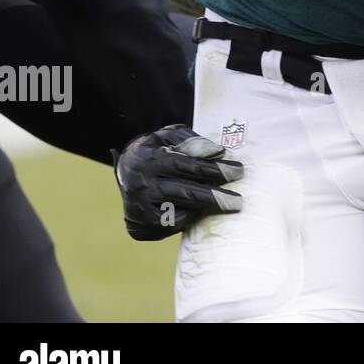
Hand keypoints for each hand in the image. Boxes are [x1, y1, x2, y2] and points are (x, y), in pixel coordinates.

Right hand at [114, 124, 243, 241]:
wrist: (124, 170)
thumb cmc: (157, 149)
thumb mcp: (169, 137)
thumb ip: (192, 141)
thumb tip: (217, 152)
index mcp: (150, 160)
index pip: (187, 166)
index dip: (214, 170)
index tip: (238, 171)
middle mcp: (141, 186)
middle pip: (183, 194)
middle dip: (214, 198)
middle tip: (238, 201)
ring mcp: (138, 209)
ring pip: (176, 214)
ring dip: (203, 210)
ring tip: (227, 206)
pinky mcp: (139, 227)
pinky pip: (169, 227)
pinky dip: (186, 219)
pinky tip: (199, 212)